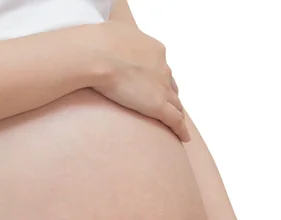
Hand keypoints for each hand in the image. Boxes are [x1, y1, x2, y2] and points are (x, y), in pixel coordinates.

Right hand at [81, 21, 189, 141]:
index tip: (157, 86)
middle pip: (170, 87)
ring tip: (177, 124)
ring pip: (175, 105)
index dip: (160, 79)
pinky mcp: (158, 105)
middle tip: (168, 105)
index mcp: (154, 51)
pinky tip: (184, 138)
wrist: (96, 54)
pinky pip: (175, 120)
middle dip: (170, 96)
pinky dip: (181, 130)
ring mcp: (162, 88)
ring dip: (177, 113)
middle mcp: (162, 68)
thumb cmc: (99, 40)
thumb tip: (116, 19)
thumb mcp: (115, 25)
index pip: (161, 68)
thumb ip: (121, 28)